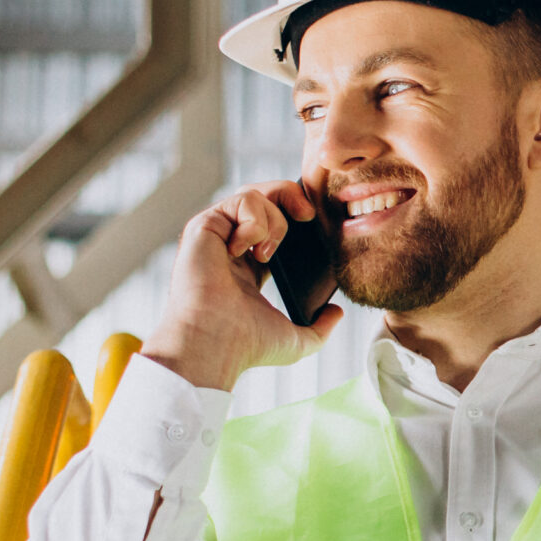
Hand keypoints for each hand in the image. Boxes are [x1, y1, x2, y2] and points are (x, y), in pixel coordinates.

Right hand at [139, 181, 341, 391]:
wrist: (216, 343)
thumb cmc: (247, 346)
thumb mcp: (297, 339)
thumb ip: (321, 327)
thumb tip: (337, 312)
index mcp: (250, 267)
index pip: (275, 225)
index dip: (296, 216)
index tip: (315, 223)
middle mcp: (231, 246)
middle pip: (263, 198)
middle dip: (290, 196)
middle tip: (308, 216)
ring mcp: (217, 234)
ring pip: (254, 194)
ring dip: (274, 219)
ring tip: (268, 253)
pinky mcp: (204, 226)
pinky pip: (240, 201)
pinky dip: (254, 221)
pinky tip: (247, 250)